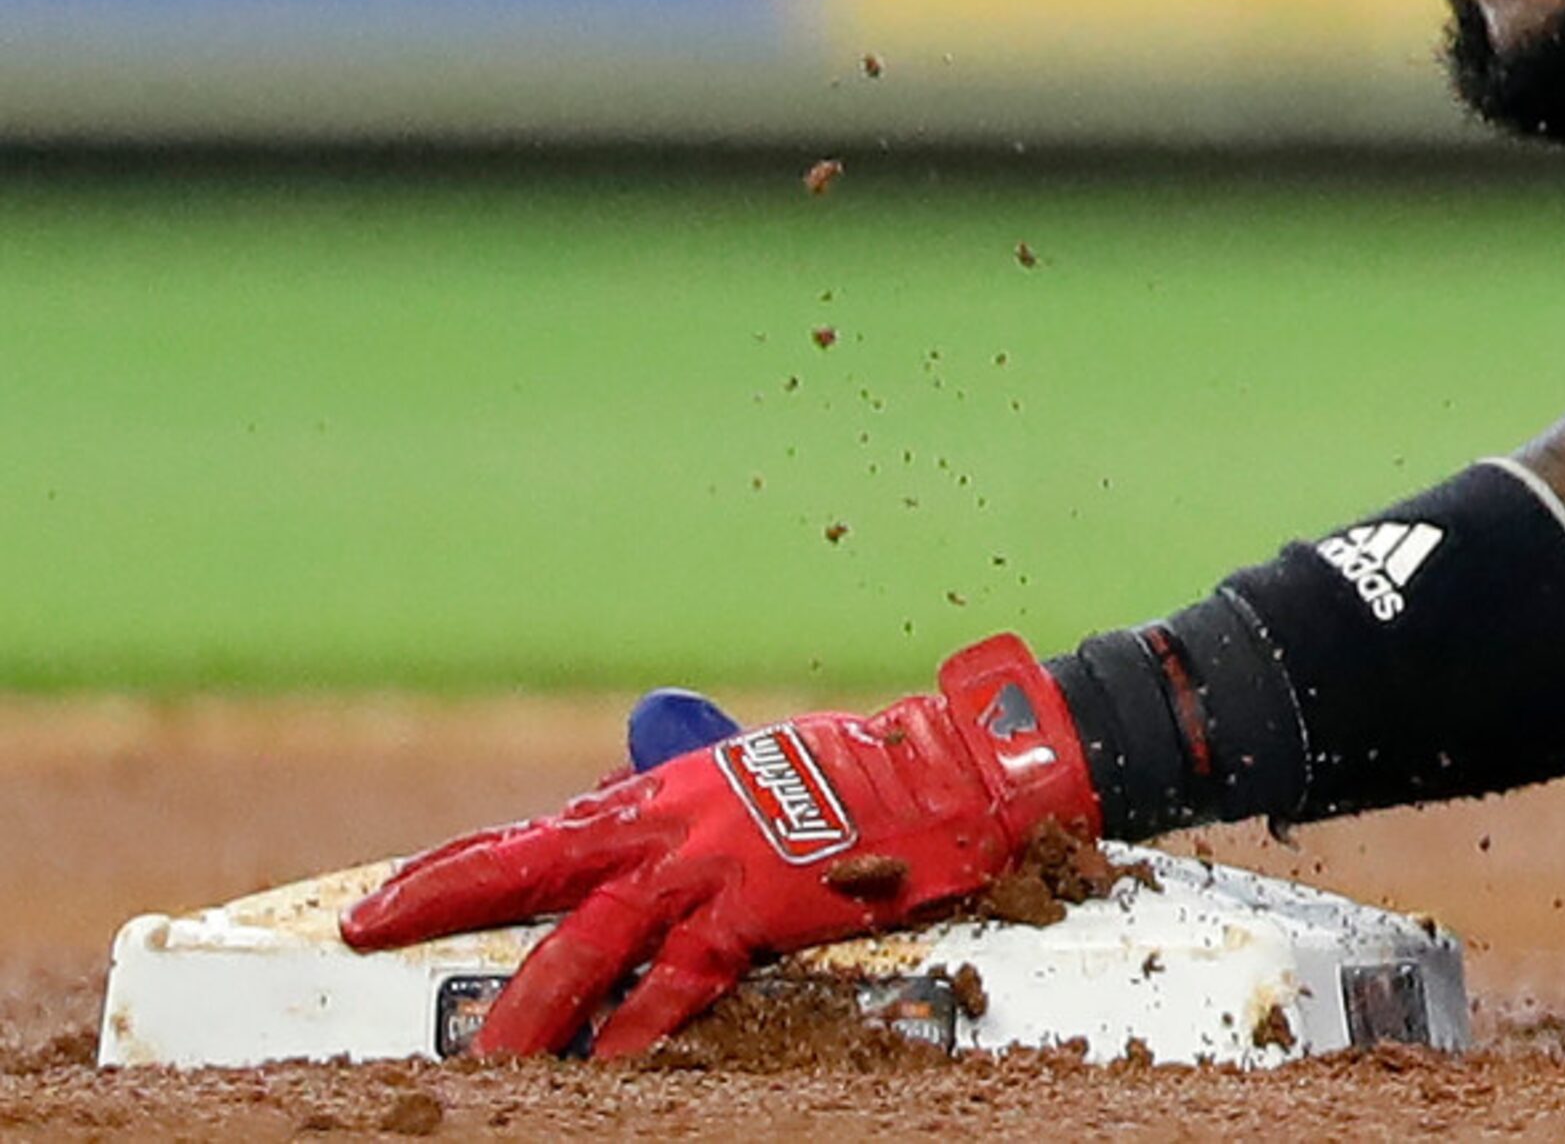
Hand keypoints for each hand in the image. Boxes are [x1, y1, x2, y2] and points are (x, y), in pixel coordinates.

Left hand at [341, 635, 1094, 1057]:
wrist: (947, 771)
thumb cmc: (858, 773)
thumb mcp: (753, 767)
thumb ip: (681, 774)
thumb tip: (629, 756)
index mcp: (662, 793)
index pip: (533, 835)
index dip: (450, 867)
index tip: (380, 900)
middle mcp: (669, 823)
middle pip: (531, 867)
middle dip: (442, 901)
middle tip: (363, 935)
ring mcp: (711, 867)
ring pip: (591, 941)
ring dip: (530, 1007)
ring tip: (478, 1061)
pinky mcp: (761, 909)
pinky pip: (684, 980)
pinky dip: (643, 1025)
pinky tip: (607, 1063)